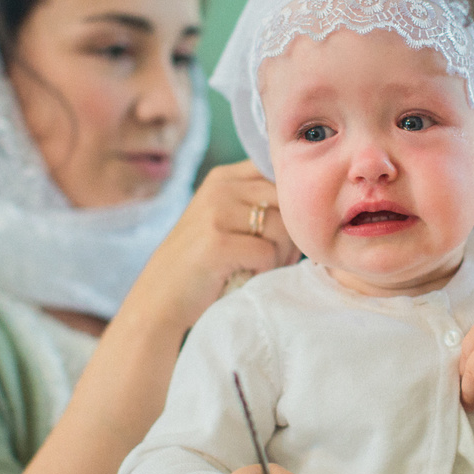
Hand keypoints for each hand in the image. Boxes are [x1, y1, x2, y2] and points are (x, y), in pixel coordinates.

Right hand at [130, 161, 299, 331]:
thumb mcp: (224, 219)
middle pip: (287, 201)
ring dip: (279, 256)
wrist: (160, 300)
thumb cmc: (205, 265)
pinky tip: (246, 278)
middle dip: (290, 235)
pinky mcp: (216, 242)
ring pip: (281, 227)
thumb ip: (258, 203)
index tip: (281, 233)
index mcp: (224, 177)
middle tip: (274, 259)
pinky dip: (263, 272)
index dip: (292, 206)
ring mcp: (216, 212)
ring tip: (259, 269)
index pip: (280, 174)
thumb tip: (312, 205)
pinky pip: (267, 254)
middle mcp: (220, 187)